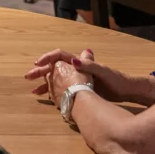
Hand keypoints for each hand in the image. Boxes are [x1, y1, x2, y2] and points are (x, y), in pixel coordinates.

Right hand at [26, 48, 142, 102]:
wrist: (126, 91)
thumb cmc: (116, 80)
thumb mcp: (103, 72)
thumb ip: (88, 65)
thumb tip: (72, 60)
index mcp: (81, 62)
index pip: (60, 55)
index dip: (48, 58)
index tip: (38, 63)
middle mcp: (77, 69)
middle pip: (55, 67)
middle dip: (41, 71)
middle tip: (28, 76)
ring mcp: (77, 80)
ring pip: (56, 79)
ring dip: (44, 84)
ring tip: (34, 91)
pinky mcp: (79, 90)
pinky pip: (61, 90)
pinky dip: (52, 93)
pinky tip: (45, 98)